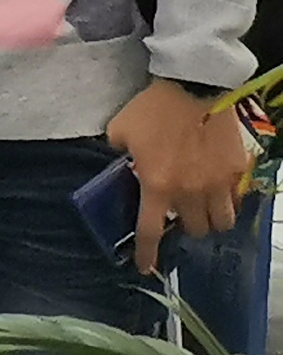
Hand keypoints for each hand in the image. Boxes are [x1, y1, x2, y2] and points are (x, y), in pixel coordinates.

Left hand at [105, 78, 253, 274]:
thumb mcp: (120, 130)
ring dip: (209, 220)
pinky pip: (237, 201)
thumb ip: (117, 152)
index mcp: (157, 184)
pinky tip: (220, 195)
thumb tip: (120, 160)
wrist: (194, 87)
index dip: (147, 253)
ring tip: (201, 209)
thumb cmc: (153, 108)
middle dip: (184, 227)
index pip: (151, 230)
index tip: (145, 267)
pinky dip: (229, 204)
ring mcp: (217, 183)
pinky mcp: (236, 171)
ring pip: (221, 222)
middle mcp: (189, 192)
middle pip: (194, 230)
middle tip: (177, 215)